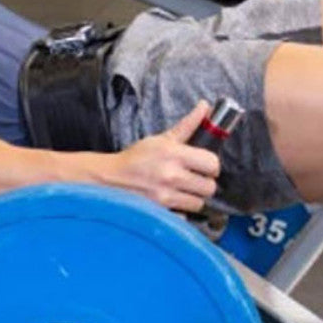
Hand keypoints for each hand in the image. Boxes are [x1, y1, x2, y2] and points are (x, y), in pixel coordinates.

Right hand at [107, 103, 221, 212]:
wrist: (110, 179)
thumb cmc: (137, 158)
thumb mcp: (161, 139)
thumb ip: (187, 125)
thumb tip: (205, 106)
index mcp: (173, 154)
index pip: (212, 164)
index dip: (212, 166)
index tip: (205, 166)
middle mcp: (171, 176)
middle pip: (209, 187)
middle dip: (204, 183)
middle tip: (195, 180)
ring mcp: (165, 197)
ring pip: (199, 204)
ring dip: (194, 198)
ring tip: (185, 192)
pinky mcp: (160, 213)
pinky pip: (184, 217)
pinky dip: (182, 212)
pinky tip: (174, 203)